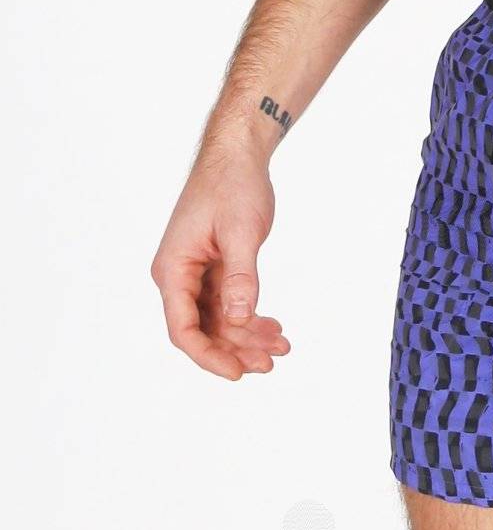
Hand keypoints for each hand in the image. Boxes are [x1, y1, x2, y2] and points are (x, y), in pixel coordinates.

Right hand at [151, 143, 288, 379]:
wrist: (237, 156)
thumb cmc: (232, 184)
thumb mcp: (240, 231)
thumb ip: (241, 277)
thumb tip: (239, 317)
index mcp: (173, 267)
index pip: (182, 328)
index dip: (208, 356)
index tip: (237, 373)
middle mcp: (178, 275)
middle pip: (202, 331)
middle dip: (235, 351)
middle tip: (270, 363)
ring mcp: (196, 276)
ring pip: (219, 323)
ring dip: (248, 339)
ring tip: (281, 346)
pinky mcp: (214, 272)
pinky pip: (229, 308)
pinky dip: (251, 320)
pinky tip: (274, 329)